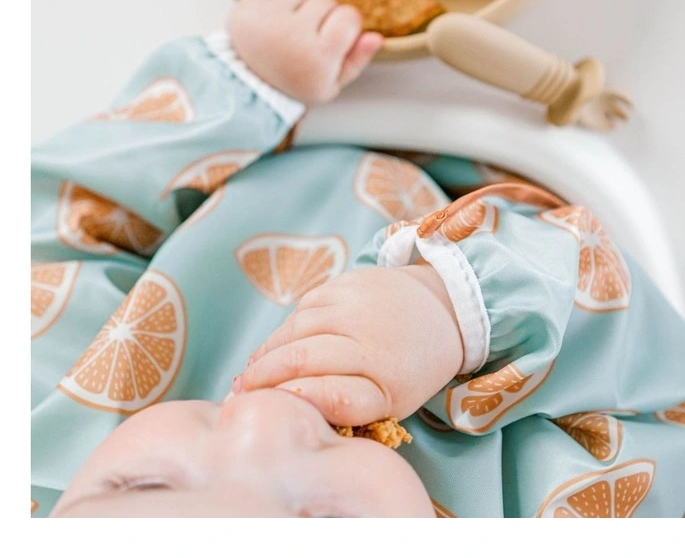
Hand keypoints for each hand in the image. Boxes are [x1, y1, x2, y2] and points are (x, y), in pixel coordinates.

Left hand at [227, 0, 382, 104]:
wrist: (249, 85)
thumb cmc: (296, 82)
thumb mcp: (331, 84)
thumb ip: (357, 60)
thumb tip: (376, 37)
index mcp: (318, 57)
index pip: (350, 16)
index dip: (346, 27)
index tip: (333, 40)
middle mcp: (292, 36)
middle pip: (326, 1)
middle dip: (322, 17)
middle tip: (307, 39)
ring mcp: (267, 19)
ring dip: (300, 6)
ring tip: (289, 30)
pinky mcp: (246, 8)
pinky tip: (273, 20)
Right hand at [236, 264, 462, 426]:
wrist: (440, 310)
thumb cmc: (410, 368)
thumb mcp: (390, 401)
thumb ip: (346, 405)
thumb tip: (293, 404)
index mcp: (386, 373)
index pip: (327, 391)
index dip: (288, 400)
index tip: (264, 409)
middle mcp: (368, 332)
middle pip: (300, 356)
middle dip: (263, 377)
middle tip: (240, 393)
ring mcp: (355, 300)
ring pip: (294, 329)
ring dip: (267, 352)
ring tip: (252, 372)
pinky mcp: (345, 280)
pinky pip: (303, 308)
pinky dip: (285, 329)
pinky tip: (278, 346)